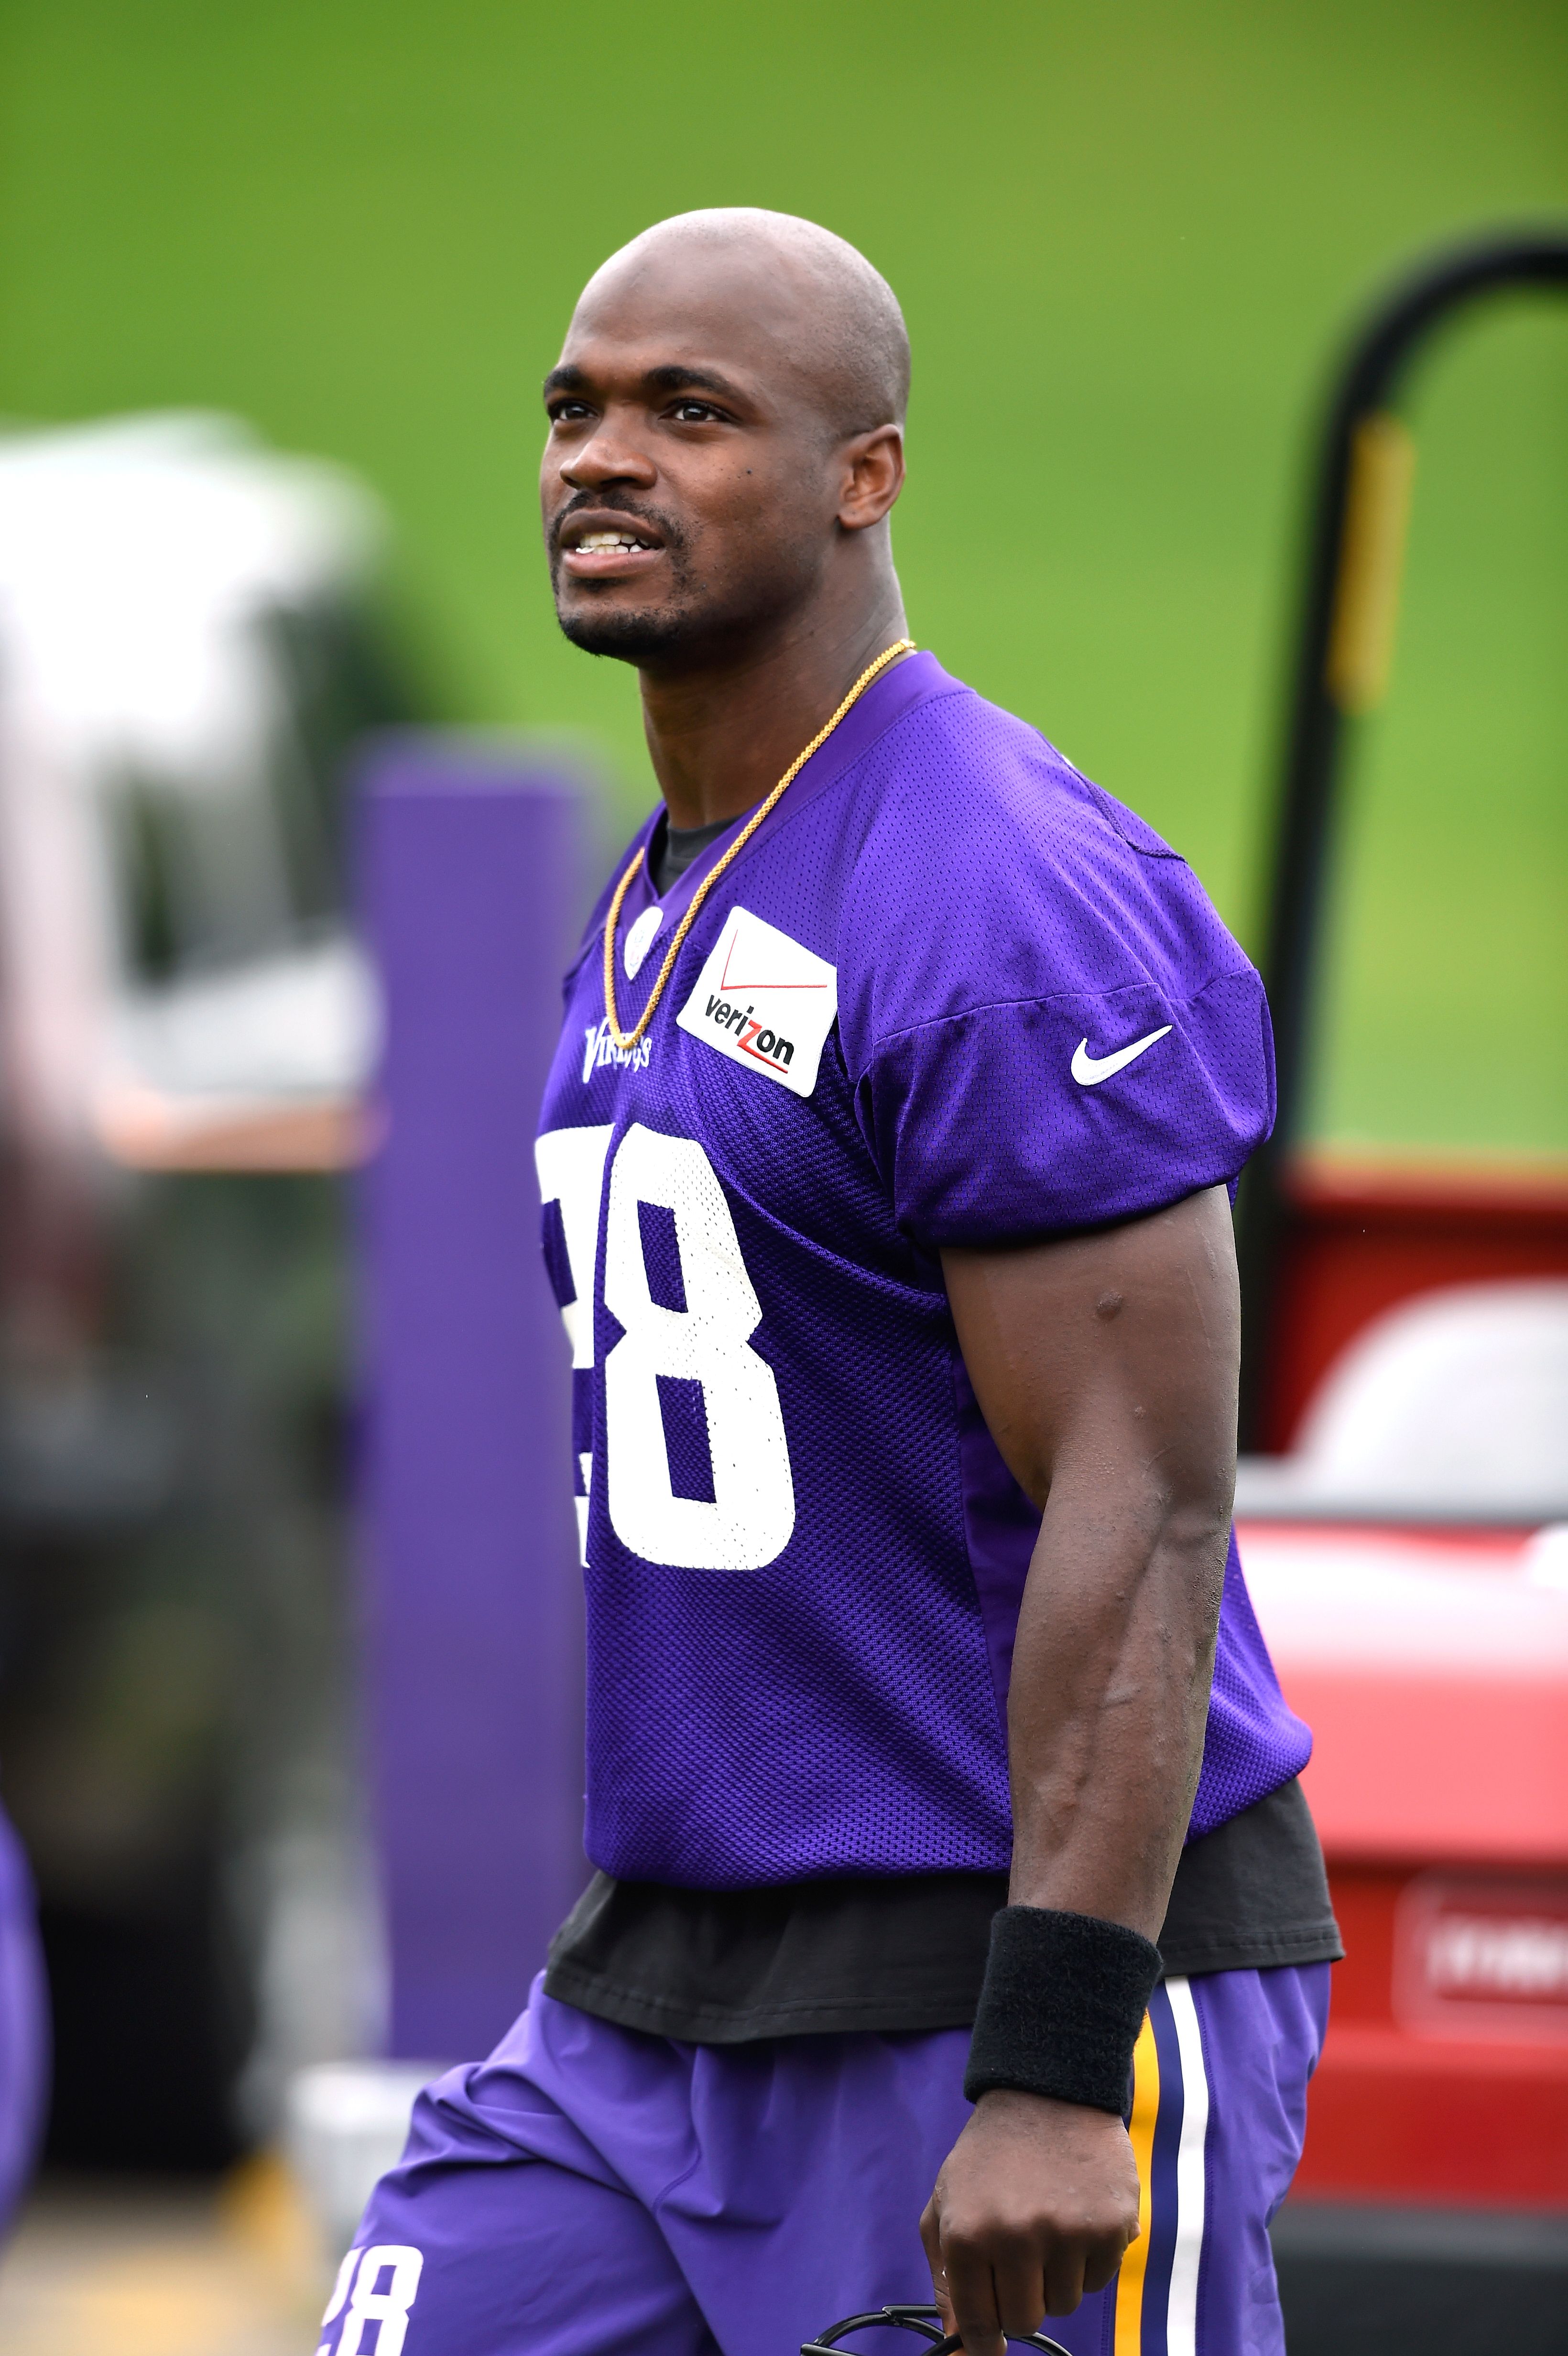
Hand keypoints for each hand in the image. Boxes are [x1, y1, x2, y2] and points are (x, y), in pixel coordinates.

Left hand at [918, 2090, 1139, 2353]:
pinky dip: (1088, 2259)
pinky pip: (1099, 2280)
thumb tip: (958, 2342)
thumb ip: (946, 2277)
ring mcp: (1068, 2233)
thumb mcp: (947, 2204)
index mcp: (969, 2234)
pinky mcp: (1111, 2226)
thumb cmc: (991, 2156)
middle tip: (1021, 2260)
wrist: (1048, 2092)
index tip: (990, 2348)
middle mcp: (1017, 2237)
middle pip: (1025, 2321)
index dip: (984, 2342)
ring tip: (1048, 2224)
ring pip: (1065, 2303)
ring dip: (1056, 2276)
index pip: (977, 2323)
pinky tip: (1076, 2214)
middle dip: (1022, 2299)